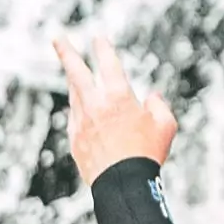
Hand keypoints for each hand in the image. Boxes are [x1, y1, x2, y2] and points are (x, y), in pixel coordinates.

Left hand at [54, 32, 176, 180]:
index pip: (108, 63)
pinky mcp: (75, 139)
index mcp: (119, 97)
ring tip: (73, 72)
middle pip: (76, 72)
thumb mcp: (166, 126)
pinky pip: (75, 118)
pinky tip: (81, 109)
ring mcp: (81, 122)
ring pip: (74, 95)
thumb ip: (158, 106)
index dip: (102, 48)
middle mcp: (95, 105)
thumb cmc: (147, 156)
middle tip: (57, 38)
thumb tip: (151, 98)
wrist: (121, 185)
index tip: (98, 38)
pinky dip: (79, 110)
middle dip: (66, 52)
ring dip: (74, 82)